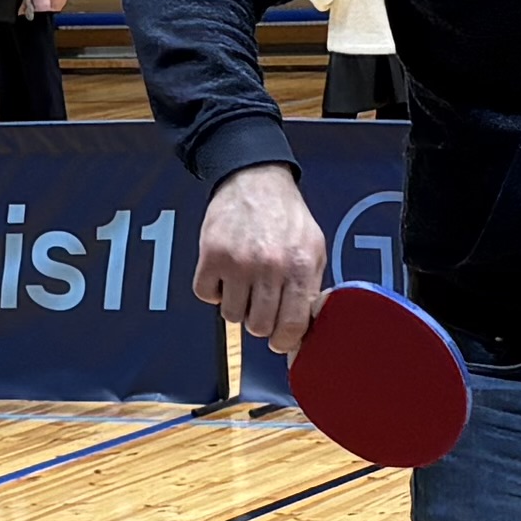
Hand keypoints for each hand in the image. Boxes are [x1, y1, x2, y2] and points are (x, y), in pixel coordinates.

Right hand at [193, 163, 327, 352]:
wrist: (254, 179)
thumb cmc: (285, 216)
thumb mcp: (313, 249)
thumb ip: (310, 288)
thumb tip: (304, 328)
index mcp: (299, 267)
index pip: (292, 326)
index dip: (285, 341)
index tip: (280, 341)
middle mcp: (269, 267)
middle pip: (260, 327)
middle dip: (260, 321)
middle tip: (261, 303)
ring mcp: (238, 263)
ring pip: (232, 317)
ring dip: (237, 305)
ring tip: (244, 282)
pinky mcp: (211, 256)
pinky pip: (207, 296)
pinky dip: (214, 290)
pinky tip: (226, 273)